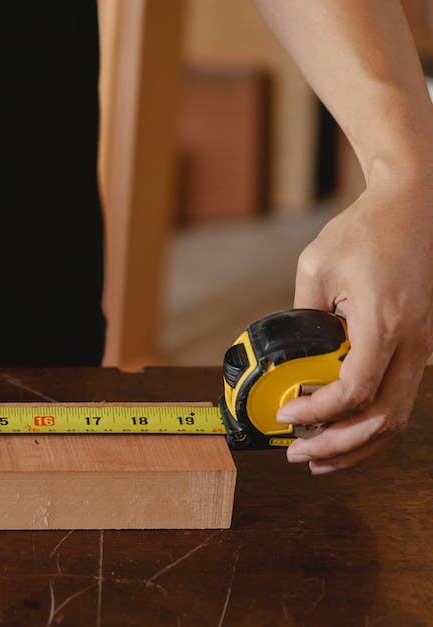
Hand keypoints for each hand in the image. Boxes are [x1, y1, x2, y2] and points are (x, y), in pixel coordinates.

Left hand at [278, 162, 432, 473]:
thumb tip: (284, 355)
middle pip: (383, 418)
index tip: (286, 413)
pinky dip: (373, 422)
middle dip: (338, 445)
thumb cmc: (365, 231)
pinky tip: (343, 430)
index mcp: (385, 323)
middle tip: (297, 453)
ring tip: (318, 456)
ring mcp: (424, 347)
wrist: (415, 206)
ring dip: (358, 444)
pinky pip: (401, 397)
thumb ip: (300, 315)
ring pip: (399, 417)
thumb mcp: (316, 268)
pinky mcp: (423, 347)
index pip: (355, 390)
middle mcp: (413, 342)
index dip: (319, 412)